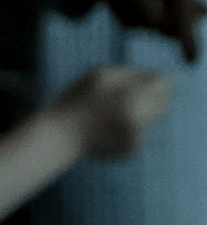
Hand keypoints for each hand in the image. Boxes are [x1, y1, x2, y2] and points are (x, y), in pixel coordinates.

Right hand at [60, 61, 175, 161]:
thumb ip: (129, 74)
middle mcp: (138, 117)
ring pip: (153, 118)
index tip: (143, 83)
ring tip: (114, 115)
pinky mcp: (132, 149)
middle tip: (131, 98)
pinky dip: (130, 129)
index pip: (162, 84)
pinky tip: (110, 129)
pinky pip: (141, 133)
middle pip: (162, 102)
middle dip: (151, 98)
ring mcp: (136, 136)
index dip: (152, 81)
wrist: (62, 135)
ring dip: (141, 114)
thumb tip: (156, 77)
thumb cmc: (78, 100)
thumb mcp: (100, 75)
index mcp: (130, 96)